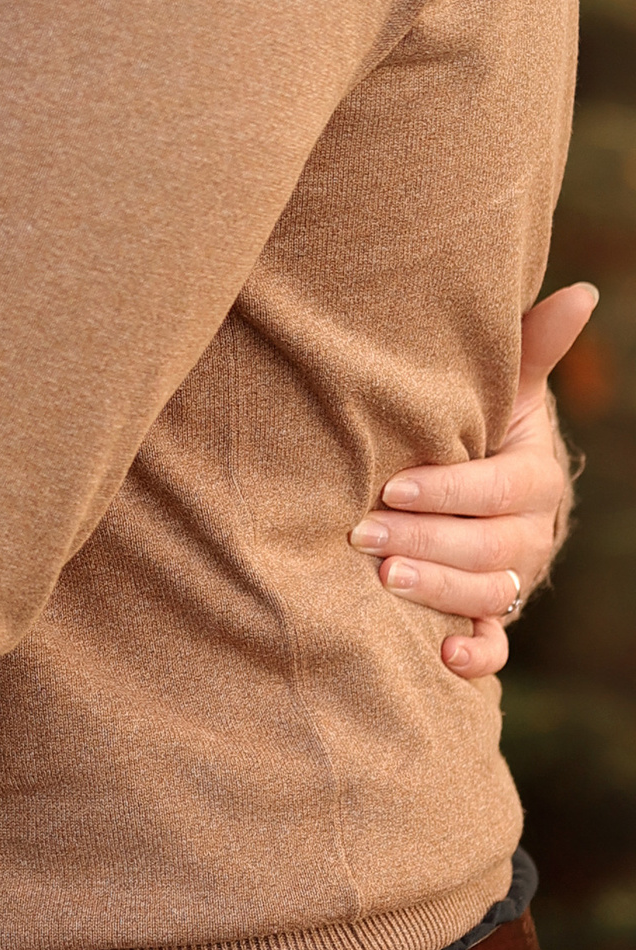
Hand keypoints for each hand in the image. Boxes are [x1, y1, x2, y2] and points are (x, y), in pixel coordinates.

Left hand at [353, 283, 595, 680]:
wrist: (476, 476)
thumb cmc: (481, 422)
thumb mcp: (506, 386)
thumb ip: (532, 346)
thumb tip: (584, 292)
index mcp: (536, 478)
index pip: (501, 488)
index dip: (451, 489)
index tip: (394, 483)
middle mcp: (530, 534)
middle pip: (493, 547)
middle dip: (430, 542)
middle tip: (366, 536)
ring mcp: (514, 578)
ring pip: (492, 596)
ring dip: (442, 593)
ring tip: (385, 582)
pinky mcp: (492, 615)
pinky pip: (495, 646)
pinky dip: (476, 657)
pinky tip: (445, 657)